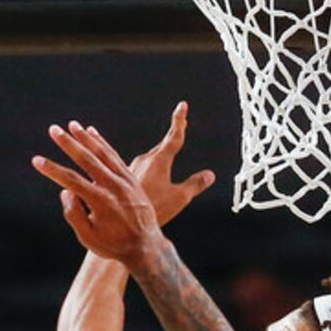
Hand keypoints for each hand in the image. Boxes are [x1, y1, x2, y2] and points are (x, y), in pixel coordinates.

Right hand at [33, 124, 166, 267]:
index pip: (70, 180)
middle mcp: (112, 186)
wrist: (146, 246)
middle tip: (53, 129)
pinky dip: (103, 143)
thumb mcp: (88, 238)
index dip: (52, 169)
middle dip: (68, 143)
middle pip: (86, 159)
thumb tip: (65, 191)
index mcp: (99, 201)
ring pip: (102, 153)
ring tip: (72, 124)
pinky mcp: (131, 179)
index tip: (36, 160)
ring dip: (85, 137)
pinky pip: (114, 156)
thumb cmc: (114, 245)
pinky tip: (92, 133)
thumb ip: (73, 214)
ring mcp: (124, 181)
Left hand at [128, 104, 216, 226]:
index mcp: (159, 161)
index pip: (174, 137)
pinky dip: (137, 165)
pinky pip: (133, 167)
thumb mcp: (179, 199)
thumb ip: (195, 184)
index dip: (180, 120)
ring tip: (160, 150)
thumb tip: (210, 175)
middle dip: (171, 137)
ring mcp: (130, 167)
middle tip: (180, 123)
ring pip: (148, 157)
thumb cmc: (153, 211)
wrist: (123, 225)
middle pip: (161, 146)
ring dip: (156, 154)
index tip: (182, 105)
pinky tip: (131, 169)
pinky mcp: (120, 177)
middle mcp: (144, 159)